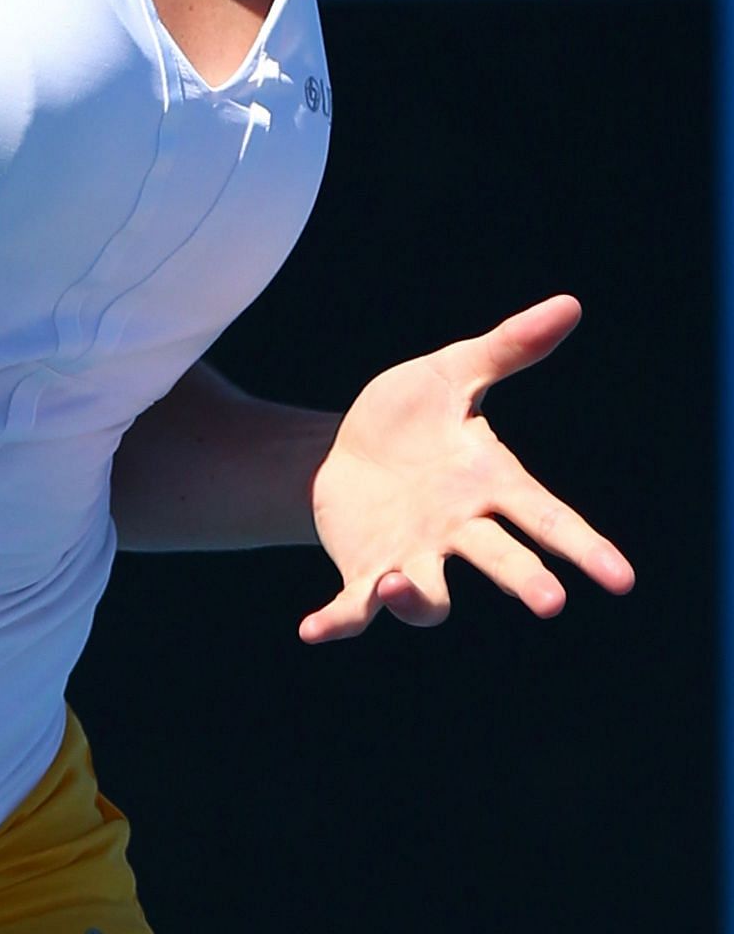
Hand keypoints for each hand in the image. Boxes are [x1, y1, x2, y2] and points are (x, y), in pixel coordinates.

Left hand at [301, 294, 634, 644]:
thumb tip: (569, 304)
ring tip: (398, 584)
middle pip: (500, 560)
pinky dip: (338, 622)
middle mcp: (458, 531)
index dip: (584, 547)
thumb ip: (506, 347)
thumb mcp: (453, 373)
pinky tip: (311, 629)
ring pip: (427, 598)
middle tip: (550, 602)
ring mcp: (412, 558)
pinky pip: (353, 608)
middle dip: (523, 580)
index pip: (546, 518)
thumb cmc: (414, 416)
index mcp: (489, 485)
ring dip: (417, 599)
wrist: (350, 451)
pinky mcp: (363, 572)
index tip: (621, 579)